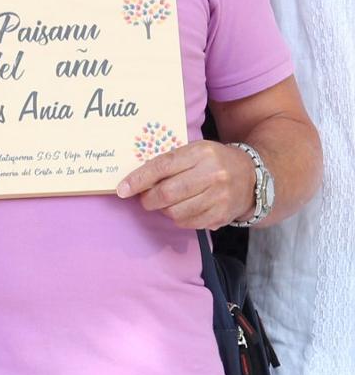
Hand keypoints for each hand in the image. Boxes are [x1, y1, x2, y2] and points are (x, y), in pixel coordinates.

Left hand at [117, 139, 256, 229]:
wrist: (252, 176)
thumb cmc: (214, 161)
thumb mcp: (194, 151)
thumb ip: (169, 162)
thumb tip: (136, 180)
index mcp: (200, 153)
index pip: (161, 166)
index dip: (138, 179)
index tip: (122, 189)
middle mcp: (212, 174)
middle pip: (167, 193)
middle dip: (148, 199)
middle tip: (144, 199)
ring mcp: (219, 197)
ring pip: (176, 211)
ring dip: (163, 210)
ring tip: (165, 204)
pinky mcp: (222, 215)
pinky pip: (189, 223)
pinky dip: (178, 219)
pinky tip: (182, 209)